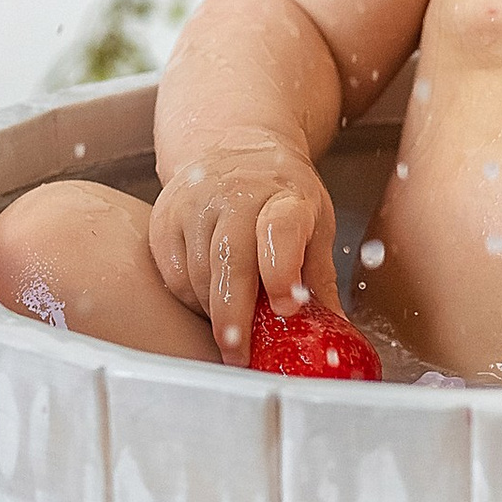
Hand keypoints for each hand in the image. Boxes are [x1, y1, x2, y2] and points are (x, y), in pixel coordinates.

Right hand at [148, 130, 339, 366]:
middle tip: (239, 355)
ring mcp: (194, 205)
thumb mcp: (315, 224)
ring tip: (234, 326)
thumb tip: (337, 332)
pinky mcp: (164, 220)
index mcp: (284, 196)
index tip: (286, 307)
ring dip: (215, 310)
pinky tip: (210, 300)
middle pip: (230, 259)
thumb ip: (320, 278)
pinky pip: (172, 276)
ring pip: (197, 274)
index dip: (282, 272)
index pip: (280, 230)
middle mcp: (236, 195)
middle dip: (234, 315)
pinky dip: (190, 299)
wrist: (233, 147)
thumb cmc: (280, 195)